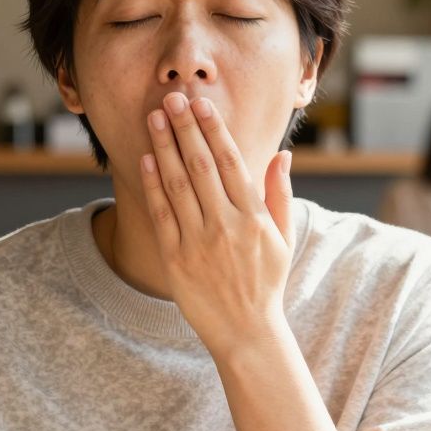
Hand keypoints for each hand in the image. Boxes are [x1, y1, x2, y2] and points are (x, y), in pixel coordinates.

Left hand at [140, 92, 295, 353]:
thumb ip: (280, 194)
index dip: (214, 130)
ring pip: (178, 184)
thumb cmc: (267, 283)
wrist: (246, 331)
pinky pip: (161, 214)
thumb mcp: (284, 238)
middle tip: (172, 98)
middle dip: (185, 128)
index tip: (201, 104)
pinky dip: (152, 185)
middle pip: (201, 165)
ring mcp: (199, 241)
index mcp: (254, 217)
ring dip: (164, 147)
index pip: (231, 162)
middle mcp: (226, 225)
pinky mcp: (176, 258)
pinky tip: (146, 160)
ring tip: (155, 118)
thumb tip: (282, 155)